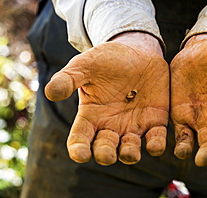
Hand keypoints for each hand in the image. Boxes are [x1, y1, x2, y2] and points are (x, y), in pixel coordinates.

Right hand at [45, 32, 168, 164]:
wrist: (137, 52)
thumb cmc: (107, 60)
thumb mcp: (85, 65)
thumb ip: (69, 78)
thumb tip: (51, 93)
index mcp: (90, 116)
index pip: (80, 138)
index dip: (79, 149)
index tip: (80, 154)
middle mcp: (111, 126)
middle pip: (105, 148)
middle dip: (105, 154)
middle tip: (107, 155)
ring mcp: (133, 126)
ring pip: (130, 149)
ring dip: (130, 154)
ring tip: (130, 153)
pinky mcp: (155, 122)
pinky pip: (155, 139)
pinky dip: (155, 145)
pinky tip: (155, 146)